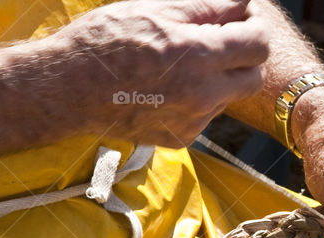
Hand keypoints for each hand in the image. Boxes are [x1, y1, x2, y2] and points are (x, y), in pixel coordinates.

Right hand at [31, 0, 269, 146]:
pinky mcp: (181, 138)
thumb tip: (241, 3)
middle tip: (223, 40)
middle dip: (245, 57)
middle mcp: (203, 95)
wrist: (66, 90)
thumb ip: (206, 8)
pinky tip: (166, 87)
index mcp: (199, 57)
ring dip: (219, 79)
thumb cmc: (105, 41)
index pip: (258, 44)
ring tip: (182, 64)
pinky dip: (196, 100)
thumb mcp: (154, 11)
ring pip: (229, 97)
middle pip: (254, 78)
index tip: (243, 19)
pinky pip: (205, 115)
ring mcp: (193, 120)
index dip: (254, 27)